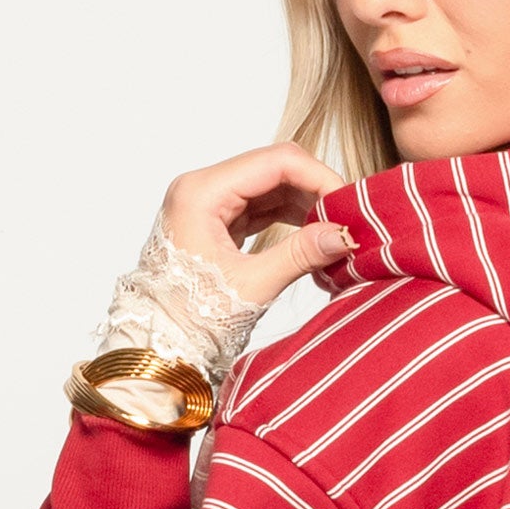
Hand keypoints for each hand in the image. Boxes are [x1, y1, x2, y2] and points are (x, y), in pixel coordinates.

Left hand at [156, 142, 355, 311]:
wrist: (160, 346)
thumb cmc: (190, 320)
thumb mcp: (251, 286)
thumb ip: (299, 254)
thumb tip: (343, 235)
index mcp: (201, 192)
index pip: (276, 162)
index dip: (319, 177)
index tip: (349, 204)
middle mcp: (201, 188)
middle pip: (274, 169)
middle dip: (315, 190)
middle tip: (347, 219)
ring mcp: (208, 203)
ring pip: (271, 186)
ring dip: (305, 205)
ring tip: (334, 232)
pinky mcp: (215, 220)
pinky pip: (261, 206)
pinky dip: (289, 218)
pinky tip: (313, 237)